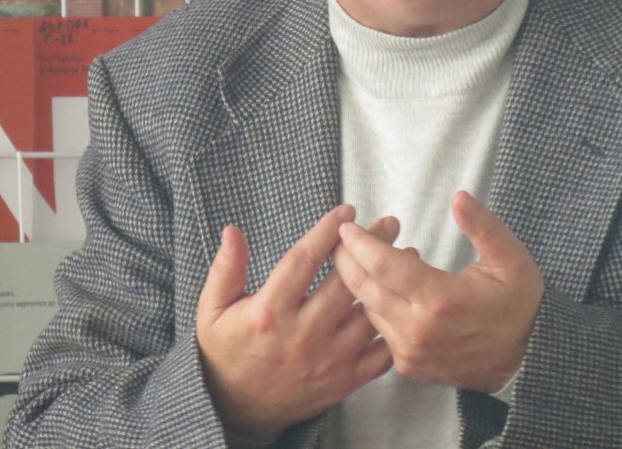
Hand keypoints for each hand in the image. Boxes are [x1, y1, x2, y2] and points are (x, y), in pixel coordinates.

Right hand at [196, 206, 398, 440]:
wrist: (235, 409)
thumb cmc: (226, 351)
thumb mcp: (213, 310)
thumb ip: (225, 269)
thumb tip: (232, 230)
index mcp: (270, 312)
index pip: (303, 262)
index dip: (327, 232)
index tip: (346, 211)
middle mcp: (302, 336)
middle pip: (345, 283)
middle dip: (372, 249)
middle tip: (389, 223)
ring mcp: (327, 360)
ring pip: (368, 315)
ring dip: (390, 283)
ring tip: (408, 255)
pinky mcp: (343, 381)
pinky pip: (379, 354)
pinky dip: (395, 327)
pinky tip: (403, 302)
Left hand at [334, 190, 543, 393]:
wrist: (527, 359)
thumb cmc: (518, 304)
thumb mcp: (511, 258)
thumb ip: (483, 225)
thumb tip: (459, 197)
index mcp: (440, 299)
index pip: (383, 265)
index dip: (360, 242)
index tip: (348, 225)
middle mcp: (418, 329)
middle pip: (364, 288)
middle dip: (347, 259)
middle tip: (344, 238)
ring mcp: (411, 351)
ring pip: (367, 310)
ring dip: (361, 281)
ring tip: (371, 256)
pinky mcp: (409, 365)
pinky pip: (379, 331)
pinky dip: (375, 305)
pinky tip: (387, 286)